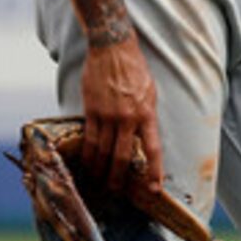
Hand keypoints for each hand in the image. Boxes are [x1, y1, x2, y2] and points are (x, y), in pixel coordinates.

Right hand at [78, 34, 164, 199]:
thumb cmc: (134, 70)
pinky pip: (89, 138)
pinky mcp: (91, 110)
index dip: (154, 172)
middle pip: (122, 157)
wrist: (112, 49)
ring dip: (100, 170)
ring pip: (102, 151)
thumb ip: (147, 117)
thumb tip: (144, 138)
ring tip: (98, 181)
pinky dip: (87, 154)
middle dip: (118, 178)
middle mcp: (127, 118)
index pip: (152, 149)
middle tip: (115, 192)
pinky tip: (87, 163)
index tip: (154, 190)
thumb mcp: (150, 93)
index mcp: (147, 114)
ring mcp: (108, 115)